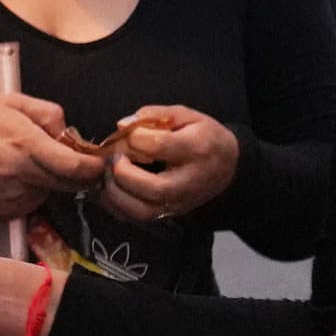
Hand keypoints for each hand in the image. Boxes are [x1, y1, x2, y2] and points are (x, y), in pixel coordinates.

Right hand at [0, 93, 105, 219]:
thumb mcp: (12, 102)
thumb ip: (48, 112)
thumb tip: (69, 132)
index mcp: (27, 145)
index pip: (76, 167)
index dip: (94, 167)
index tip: (99, 162)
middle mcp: (23, 175)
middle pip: (70, 184)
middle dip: (79, 175)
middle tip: (75, 161)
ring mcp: (13, 196)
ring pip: (52, 193)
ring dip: (55, 182)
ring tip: (36, 164)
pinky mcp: (5, 210)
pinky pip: (33, 201)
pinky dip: (34, 191)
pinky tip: (19, 177)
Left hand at [99, 105, 239, 221]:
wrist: (227, 165)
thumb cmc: (203, 136)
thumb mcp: (186, 116)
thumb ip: (155, 115)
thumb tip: (122, 124)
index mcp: (198, 149)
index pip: (160, 146)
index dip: (136, 138)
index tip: (129, 132)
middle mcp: (190, 181)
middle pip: (154, 187)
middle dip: (123, 172)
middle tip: (113, 158)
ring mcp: (180, 202)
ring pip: (144, 211)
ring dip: (116, 194)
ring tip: (108, 174)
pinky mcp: (169, 214)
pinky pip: (137, 219)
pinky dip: (116, 206)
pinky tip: (110, 189)